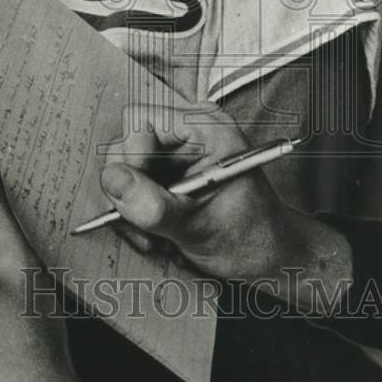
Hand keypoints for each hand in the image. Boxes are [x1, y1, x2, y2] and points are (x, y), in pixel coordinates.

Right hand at [100, 100, 351, 308]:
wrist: (268, 259)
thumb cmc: (250, 239)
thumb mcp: (199, 226)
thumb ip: (155, 205)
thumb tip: (112, 179)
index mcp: (205, 127)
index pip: (141, 121)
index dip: (131, 158)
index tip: (134, 197)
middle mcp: (187, 131)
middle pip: (126, 146)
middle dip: (129, 192)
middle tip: (144, 230)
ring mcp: (175, 153)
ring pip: (123, 171)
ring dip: (131, 211)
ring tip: (155, 239)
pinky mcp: (166, 174)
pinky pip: (131, 188)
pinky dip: (136, 215)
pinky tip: (156, 237)